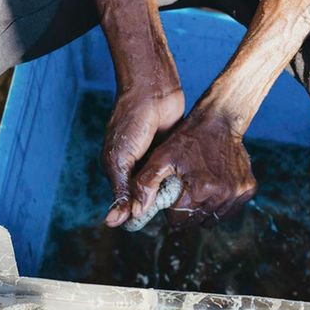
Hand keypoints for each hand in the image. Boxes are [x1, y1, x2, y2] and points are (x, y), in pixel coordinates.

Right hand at [102, 85, 183, 226]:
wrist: (153, 89)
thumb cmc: (131, 121)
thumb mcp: (121, 159)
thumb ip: (124, 188)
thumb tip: (123, 219)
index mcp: (118, 170)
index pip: (128, 201)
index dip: (139, 212)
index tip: (152, 220)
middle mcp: (135, 168)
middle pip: (147, 196)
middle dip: (157, 204)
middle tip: (174, 215)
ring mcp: (153, 160)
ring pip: (163, 187)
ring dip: (171, 195)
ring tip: (185, 207)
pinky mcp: (170, 153)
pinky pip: (175, 174)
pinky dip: (181, 181)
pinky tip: (191, 191)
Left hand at [127, 106, 256, 224]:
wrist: (220, 120)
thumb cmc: (187, 138)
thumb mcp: (161, 157)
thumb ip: (146, 184)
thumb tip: (136, 211)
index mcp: (200, 189)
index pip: (178, 219)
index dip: (171, 207)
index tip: (172, 191)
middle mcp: (222, 195)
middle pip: (196, 221)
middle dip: (187, 209)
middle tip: (185, 188)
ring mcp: (238, 193)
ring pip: (213, 218)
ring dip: (203, 208)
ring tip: (199, 186)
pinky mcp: (248, 190)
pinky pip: (230, 210)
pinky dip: (220, 203)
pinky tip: (214, 186)